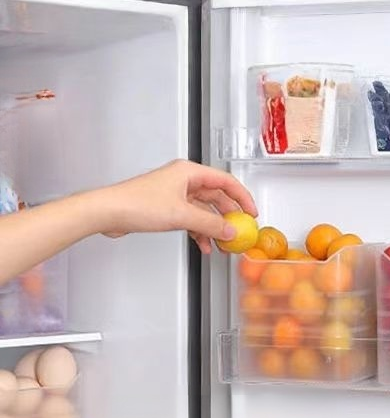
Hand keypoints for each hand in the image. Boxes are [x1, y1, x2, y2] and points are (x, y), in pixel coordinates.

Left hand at [98, 159, 258, 253]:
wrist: (109, 212)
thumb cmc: (138, 203)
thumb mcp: (182, 215)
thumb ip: (210, 224)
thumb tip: (231, 231)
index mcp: (189, 172)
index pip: (226, 181)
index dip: (243, 198)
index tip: (252, 213)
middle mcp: (184, 180)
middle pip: (217, 197)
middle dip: (229, 216)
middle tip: (239, 231)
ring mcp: (175, 194)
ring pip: (204, 210)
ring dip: (214, 227)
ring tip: (222, 243)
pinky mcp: (167, 208)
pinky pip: (192, 219)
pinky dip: (200, 231)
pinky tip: (203, 244)